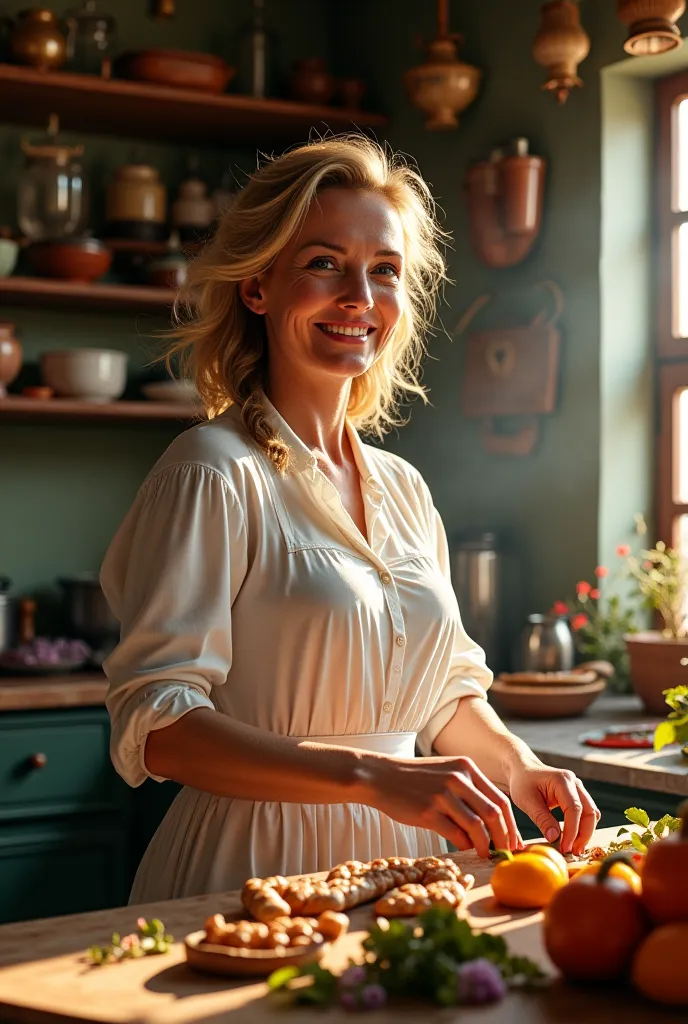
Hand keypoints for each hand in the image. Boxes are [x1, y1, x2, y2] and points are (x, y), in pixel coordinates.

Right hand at [363, 754, 523, 857]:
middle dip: (504, 838)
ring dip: (485, 845)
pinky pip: (456, 834)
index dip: (511, 824)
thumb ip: (469, 791)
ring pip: (478, 826)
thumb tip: (493, 822)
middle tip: (505, 853)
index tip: (513, 841)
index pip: (500, 799)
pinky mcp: (428, 811)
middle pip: (494, 814)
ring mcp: (443, 795)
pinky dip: (464, 845)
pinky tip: (464, 848)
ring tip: (484, 854)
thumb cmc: (414, 779)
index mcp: (466, 767)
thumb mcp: (446, 772)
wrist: (379, 775)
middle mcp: (458, 778)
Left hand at [507, 761, 600, 855]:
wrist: (522, 770)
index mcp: (562, 780)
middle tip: (573, 853)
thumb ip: (541, 819)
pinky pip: (586, 813)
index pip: (574, 808)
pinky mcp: (577, 796)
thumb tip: (555, 839)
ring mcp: (578, 788)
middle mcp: (574, 783)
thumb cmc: (522, 782)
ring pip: (591, 814)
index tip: (565, 848)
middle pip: (589, 812)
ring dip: (585, 832)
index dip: (572, 831)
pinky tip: (573, 840)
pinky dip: (582, 827)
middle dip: (584, 834)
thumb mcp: (526, 801)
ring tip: (574, 849)